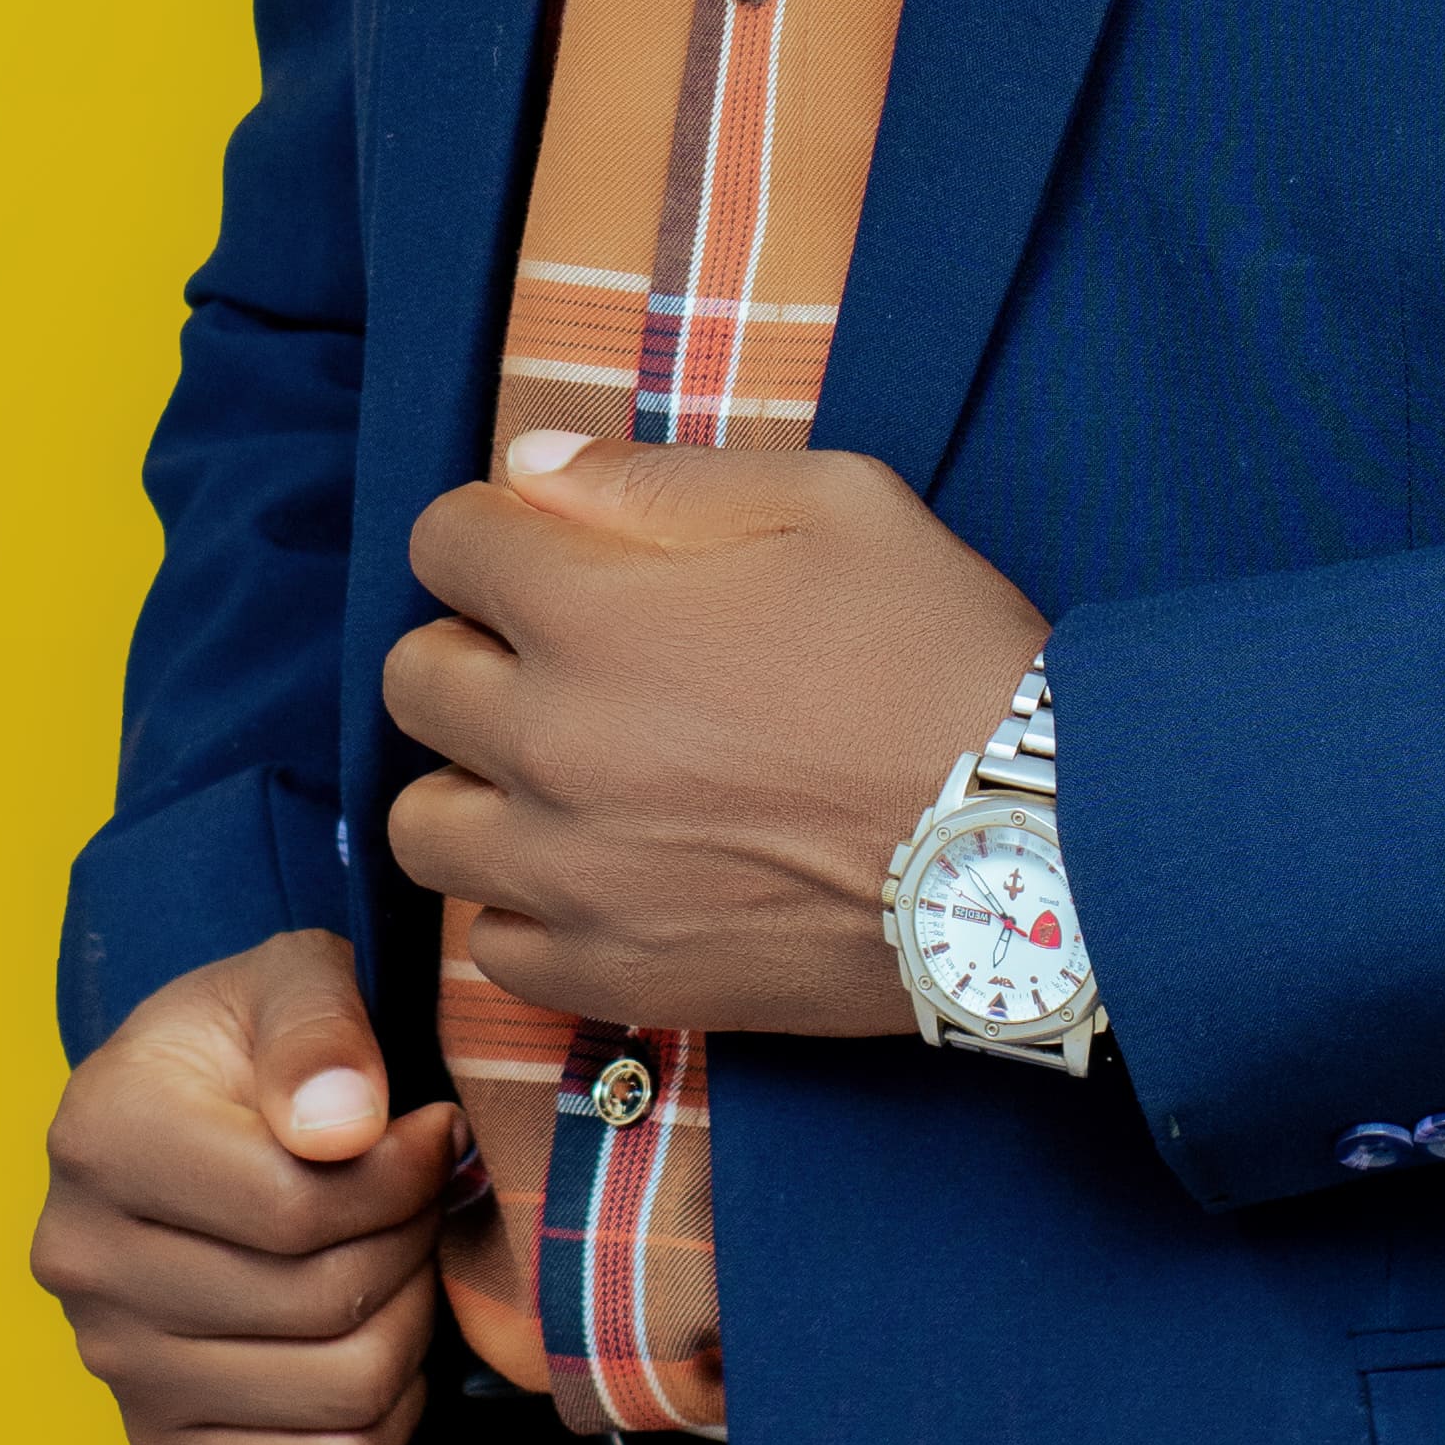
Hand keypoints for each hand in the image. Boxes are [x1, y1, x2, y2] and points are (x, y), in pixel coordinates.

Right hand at [31, 929, 458, 1444]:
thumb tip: (346, 1129)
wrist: (186, 1109)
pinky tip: (382, 1332)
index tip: (437, 1134)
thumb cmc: (250, 1039)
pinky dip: (390, 1413)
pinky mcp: (161, 1442)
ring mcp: (116, 1367)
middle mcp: (84, 1263)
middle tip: (428, 1195)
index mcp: (101, 1138)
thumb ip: (321, 1028)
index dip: (402, 1176)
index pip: (293, 1208)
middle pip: (319, 1304)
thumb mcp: (289, 978)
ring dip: (410, 1321)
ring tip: (406, 1253)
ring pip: (336, 1393)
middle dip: (412, 1242)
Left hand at [384, 437, 1047, 1039]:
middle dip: (472, 644)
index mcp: (592, 614)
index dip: (494, 528)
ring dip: (474, 782)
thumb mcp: (832, 502)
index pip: (446, 542)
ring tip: (563, 768)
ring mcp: (573, 876)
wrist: (1030, 847)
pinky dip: (523, 903)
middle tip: (561, 653)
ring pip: (423, 824)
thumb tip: (528, 467)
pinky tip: (599, 866)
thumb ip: (659, 478)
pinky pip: (491, 943)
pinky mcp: (613, 976)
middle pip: (413, 680)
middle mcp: (552, 746)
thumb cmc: (940, 653)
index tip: (547, 545)